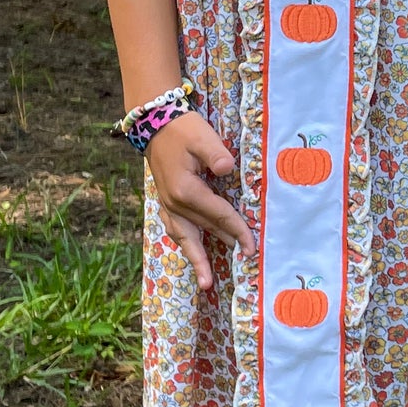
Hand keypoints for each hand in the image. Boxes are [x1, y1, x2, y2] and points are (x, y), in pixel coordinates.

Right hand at [144, 110, 255, 290]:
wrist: (155, 125)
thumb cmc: (182, 129)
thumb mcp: (202, 137)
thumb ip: (216, 153)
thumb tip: (228, 169)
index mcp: (186, 191)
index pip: (218, 215)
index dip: (238, 230)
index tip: (252, 246)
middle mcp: (175, 203)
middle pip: (206, 229)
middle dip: (227, 243)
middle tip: (245, 260)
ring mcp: (167, 204)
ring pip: (185, 236)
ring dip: (197, 258)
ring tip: (206, 281)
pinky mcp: (166, 201)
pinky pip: (176, 228)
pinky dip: (185, 243)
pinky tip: (191, 251)